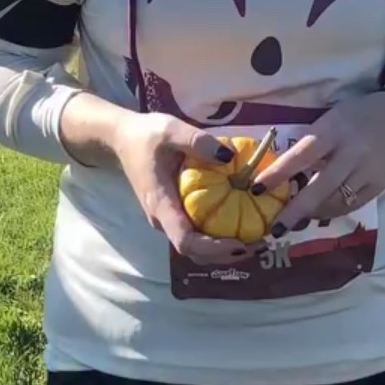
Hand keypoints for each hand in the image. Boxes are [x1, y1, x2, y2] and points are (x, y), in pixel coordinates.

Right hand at [67, 101, 259, 261]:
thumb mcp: (170, 129)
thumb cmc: (146, 136)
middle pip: (196, 253)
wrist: (123, 140)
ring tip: (259, 239)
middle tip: (262, 244)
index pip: (186, 241)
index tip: (241, 244)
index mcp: (161, 205)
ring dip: (227, 250)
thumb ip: (197, 141)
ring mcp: (170, 219)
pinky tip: (245, 225)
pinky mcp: (176, 214)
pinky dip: (221, 237)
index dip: (214, 249)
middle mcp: (164, 220)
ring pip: (198, 248)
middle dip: (228, 255)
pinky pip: (199, 234)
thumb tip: (229, 156)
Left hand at [258, 93, 384, 230]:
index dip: (279, 173)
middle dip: (296, 210)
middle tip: (276, 228)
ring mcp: (367, 172)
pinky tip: (319, 212)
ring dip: (312, 213)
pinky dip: (331, 211)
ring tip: (295, 220)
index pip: (303, 154)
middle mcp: (352, 153)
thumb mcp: (328, 120)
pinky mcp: (378, 185)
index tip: (257, 188)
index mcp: (334, 130)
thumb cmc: (352, 117)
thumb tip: (280, 174)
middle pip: (321, 187)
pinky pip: (350, 206)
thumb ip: (309, 144)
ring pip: (336, 201)